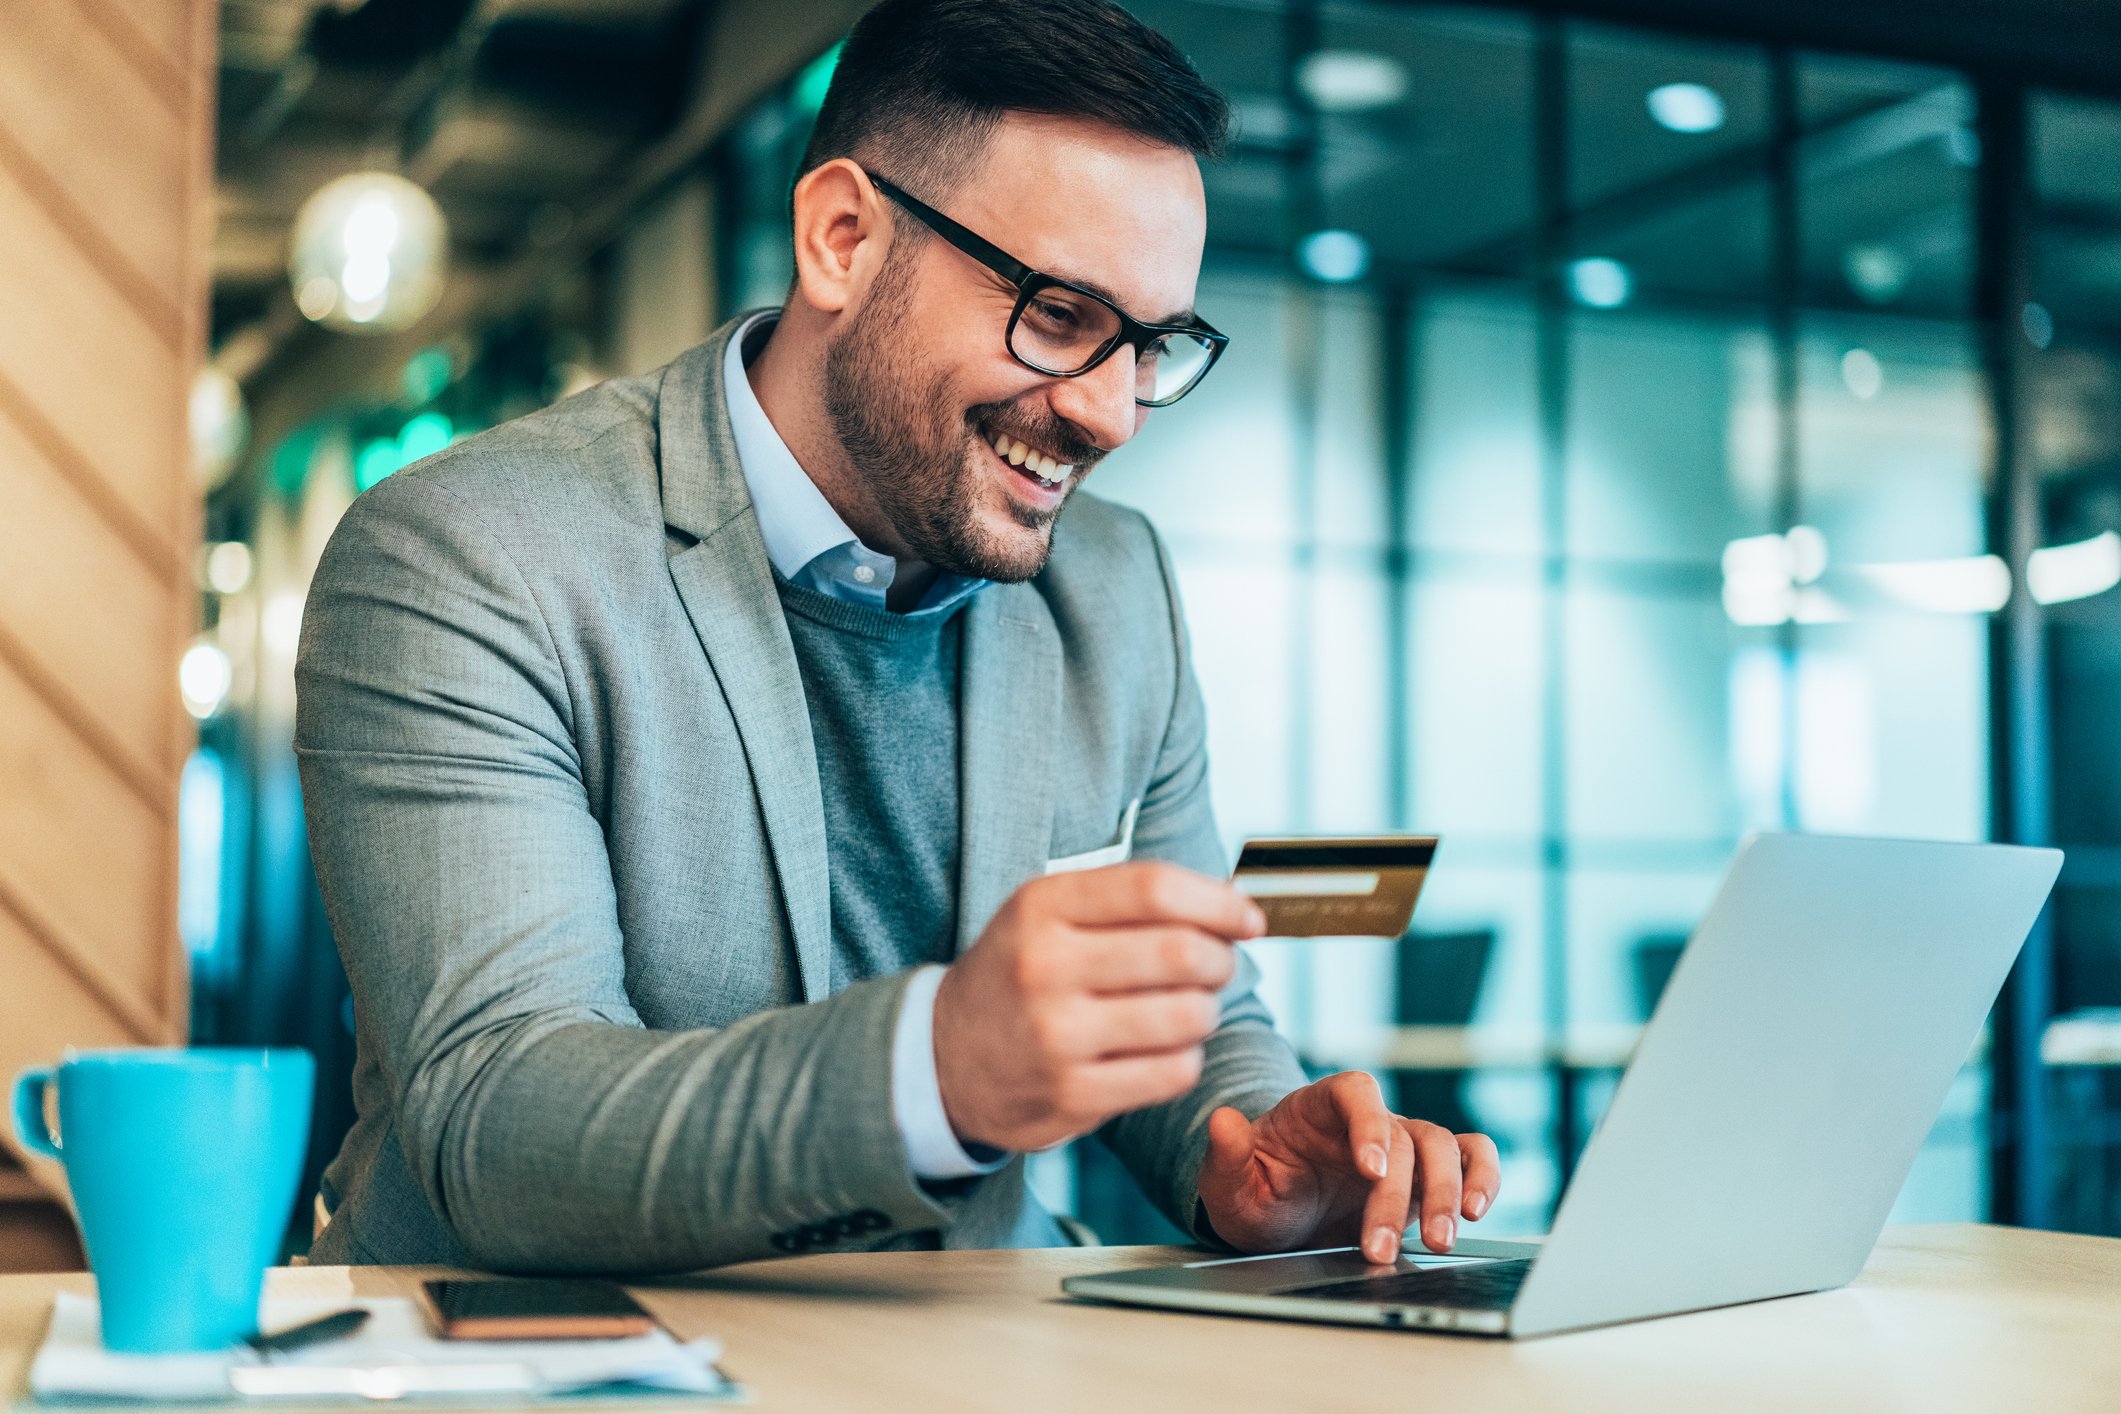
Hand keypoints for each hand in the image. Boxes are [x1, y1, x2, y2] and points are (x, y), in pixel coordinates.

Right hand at [932, 862, 1265, 1151]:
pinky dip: (1187, 1057)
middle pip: (1181, 952)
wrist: (944, 1058)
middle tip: (1218, 966)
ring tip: (1190, 1007)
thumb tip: (1233, 903)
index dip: (1219, 902)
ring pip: (1187, 1015)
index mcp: (1042, 906)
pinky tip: (1165, 1048)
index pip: (1155, 890)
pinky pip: (1173, 1071)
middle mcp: (1045, 966)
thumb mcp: (1050, 913)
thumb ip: (1130, 899)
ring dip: (1208, 1011)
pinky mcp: (1072, 1094)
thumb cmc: (1021, 972)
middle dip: (1221, 959)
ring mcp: (1057, 1035)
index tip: (1248, 918)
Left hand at [1195, 1071, 1500, 1264]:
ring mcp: (1401, 1146)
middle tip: (1381, 1247)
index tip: (1371, 1169)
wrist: (1278, 1217)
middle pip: (1403, 1135)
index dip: (1369, 1124)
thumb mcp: (1229, 1182)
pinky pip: (1469, 1159)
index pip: (1355, 1093)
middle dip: (1399, 1195)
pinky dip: (1482, 1178)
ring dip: (1444, 1195)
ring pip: (1443, 1148)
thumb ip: (1228, 1154)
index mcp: (1318, 1107)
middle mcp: (1366, 1121)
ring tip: (1438, 1241)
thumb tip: (1221, 1122)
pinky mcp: (1426, 1177)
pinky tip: (1476, 1211)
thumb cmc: (1256, 1189)